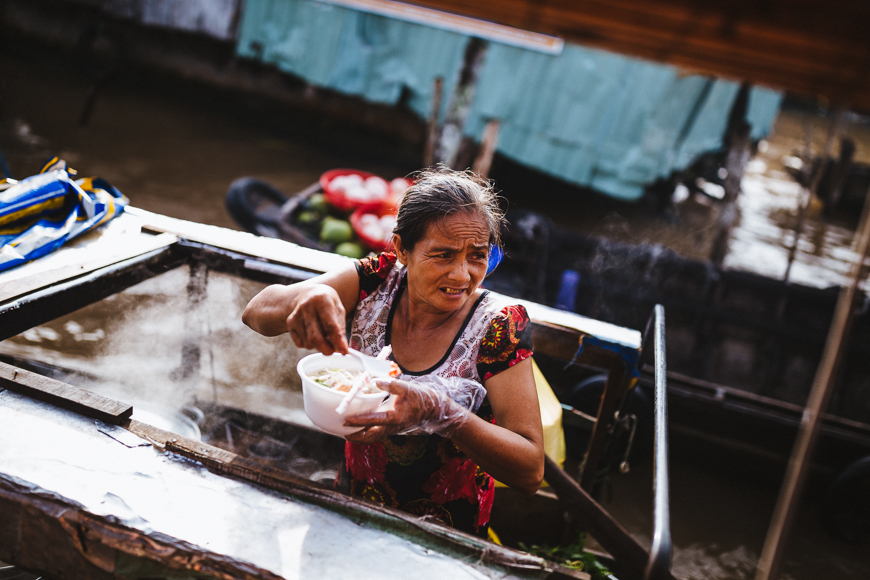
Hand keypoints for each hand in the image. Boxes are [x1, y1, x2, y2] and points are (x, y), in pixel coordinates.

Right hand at [286, 284, 348, 354]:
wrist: (308, 294)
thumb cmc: (327, 303)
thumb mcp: (339, 309)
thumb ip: (341, 328)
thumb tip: (343, 349)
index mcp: (322, 300)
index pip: (330, 326)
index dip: (337, 341)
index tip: (344, 352)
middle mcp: (306, 306)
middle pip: (315, 337)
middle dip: (326, 349)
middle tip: (333, 352)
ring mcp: (296, 315)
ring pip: (308, 342)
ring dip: (318, 346)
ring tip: (323, 337)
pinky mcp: (289, 323)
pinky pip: (300, 343)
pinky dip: (309, 345)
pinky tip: (313, 334)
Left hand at [343, 378, 469, 443]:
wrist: (435, 410)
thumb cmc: (422, 398)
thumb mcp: (408, 388)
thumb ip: (392, 384)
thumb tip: (376, 380)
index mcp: (394, 418)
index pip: (371, 421)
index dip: (357, 421)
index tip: (345, 419)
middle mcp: (391, 427)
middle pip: (369, 437)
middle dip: (355, 437)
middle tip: (341, 432)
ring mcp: (392, 429)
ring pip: (373, 438)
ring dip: (360, 437)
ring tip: (347, 433)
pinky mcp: (393, 428)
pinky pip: (377, 434)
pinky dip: (367, 433)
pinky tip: (361, 427)